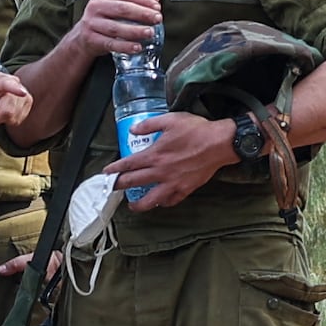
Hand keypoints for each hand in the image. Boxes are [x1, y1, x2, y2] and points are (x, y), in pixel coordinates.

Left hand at [0, 58, 35, 136]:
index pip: (8, 84)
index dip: (16, 89)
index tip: (23, 93)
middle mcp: (15, 84)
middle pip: (9, 111)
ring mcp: (23, 93)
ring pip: (14, 117)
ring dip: (1, 119)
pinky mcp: (27, 102)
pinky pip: (17, 120)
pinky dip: (8, 119)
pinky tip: (2, 110)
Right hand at [62, 0, 160, 64]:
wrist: (84, 36)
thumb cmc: (105, 17)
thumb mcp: (116, 3)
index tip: (157, 6)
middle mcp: (95, 6)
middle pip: (122, 9)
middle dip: (143, 13)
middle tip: (157, 18)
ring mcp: (92, 23)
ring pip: (116, 27)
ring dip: (136, 30)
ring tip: (150, 32)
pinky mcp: (91, 39)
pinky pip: (111, 44)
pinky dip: (125, 46)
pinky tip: (137, 47)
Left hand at [116, 107, 233, 209]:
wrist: (220, 143)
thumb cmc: (196, 130)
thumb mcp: (170, 120)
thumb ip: (149, 125)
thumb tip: (134, 130)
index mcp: (155, 155)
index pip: (128, 165)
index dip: (114, 170)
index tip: (106, 174)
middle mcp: (161, 172)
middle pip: (134, 183)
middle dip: (119, 186)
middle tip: (110, 189)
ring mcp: (173, 183)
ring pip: (151, 200)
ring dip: (138, 204)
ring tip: (132, 205)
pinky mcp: (186, 189)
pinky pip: (171, 200)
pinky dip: (163, 203)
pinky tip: (159, 202)